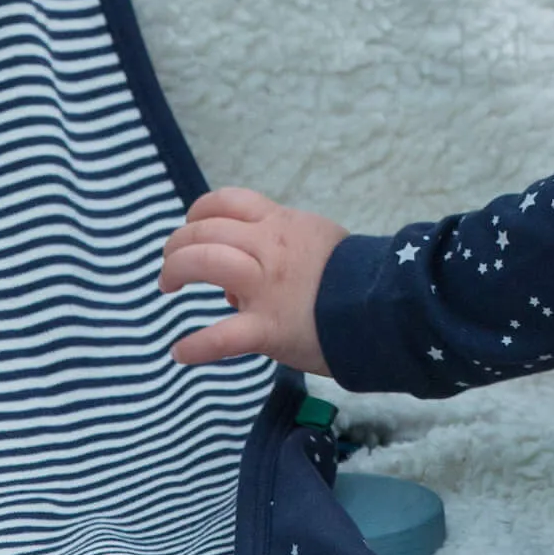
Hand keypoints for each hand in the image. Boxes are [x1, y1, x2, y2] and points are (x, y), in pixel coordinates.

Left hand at [158, 186, 347, 374]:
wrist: (386, 306)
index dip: (198, 212)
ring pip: (205, 261)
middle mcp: (268, 248)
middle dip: (177, 245)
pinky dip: (197, 346)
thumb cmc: (355, 275)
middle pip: (205, 230)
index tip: (190, 228)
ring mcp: (265, 287)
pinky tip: (181, 352)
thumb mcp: (318, 241)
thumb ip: (280, 246)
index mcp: (280, 225)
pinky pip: (223, 336)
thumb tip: (240, 276)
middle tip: (171, 266)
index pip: (227, 202)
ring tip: (167, 287)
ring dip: (175, 271)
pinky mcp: (268, 329)